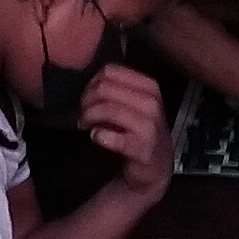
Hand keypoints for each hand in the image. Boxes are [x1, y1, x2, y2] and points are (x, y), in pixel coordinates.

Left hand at [79, 64, 173, 194]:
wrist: (155, 168)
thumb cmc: (139, 133)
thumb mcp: (133, 105)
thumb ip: (114, 90)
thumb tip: (85, 83)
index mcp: (149, 86)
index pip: (110, 71)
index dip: (91, 83)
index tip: (87, 98)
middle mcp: (152, 102)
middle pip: (105, 88)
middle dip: (87, 101)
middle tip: (82, 114)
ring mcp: (149, 125)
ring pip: (107, 109)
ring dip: (89, 117)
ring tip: (85, 125)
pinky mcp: (142, 148)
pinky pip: (110, 136)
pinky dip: (98, 136)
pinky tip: (97, 137)